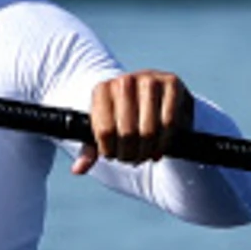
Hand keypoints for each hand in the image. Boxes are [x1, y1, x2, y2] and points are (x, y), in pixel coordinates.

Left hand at [74, 69, 193, 171]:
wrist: (153, 95)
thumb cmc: (123, 115)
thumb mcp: (104, 128)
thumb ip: (90, 149)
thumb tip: (78, 170)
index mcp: (102, 89)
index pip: (104, 131)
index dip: (109, 151)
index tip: (113, 156)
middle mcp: (125, 81)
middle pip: (127, 133)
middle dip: (129, 154)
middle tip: (131, 159)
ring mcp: (150, 80)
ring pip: (149, 130)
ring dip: (146, 151)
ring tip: (143, 156)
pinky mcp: (172, 84)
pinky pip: (169, 123)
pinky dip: (163, 143)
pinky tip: (157, 150)